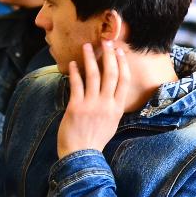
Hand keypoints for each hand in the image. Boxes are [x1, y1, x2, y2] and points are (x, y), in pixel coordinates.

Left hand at [57, 42, 130, 158]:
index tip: (120, 52)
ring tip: (87, 46)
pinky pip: (76, 84)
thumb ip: (112, 107)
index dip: (122, 64)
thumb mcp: (111, 123)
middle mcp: (107, 103)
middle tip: (107, 42)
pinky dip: (74, 72)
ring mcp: (92, 104)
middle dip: (109, 55)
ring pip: (93, 75)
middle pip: (111, 74)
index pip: (123, 81)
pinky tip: (72, 64)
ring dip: (90, 58)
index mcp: (117, 107)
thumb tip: (111, 94)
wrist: (82, 154)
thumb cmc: (96, 140)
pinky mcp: (76, 106)